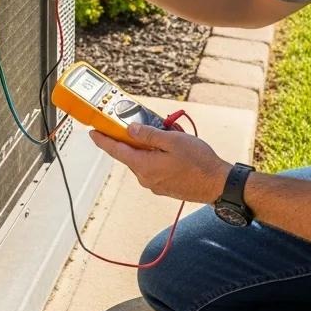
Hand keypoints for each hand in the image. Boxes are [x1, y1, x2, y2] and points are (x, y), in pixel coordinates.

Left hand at [90, 124, 230, 203]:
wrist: (217, 184)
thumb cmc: (198, 162)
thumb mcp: (173, 141)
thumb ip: (149, 135)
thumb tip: (130, 130)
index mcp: (144, 166)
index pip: (116, 151)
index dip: (103, 140)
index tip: (92, 133)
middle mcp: (145, 178)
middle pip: (130, 155)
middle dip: (132, 139)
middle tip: (137, 124)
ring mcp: (155, 185)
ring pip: (143, 161)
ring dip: (147, 148)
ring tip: (164, 135)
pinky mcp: (164, 187)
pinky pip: (152, 168)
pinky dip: (155, 157)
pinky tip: (170, 149)